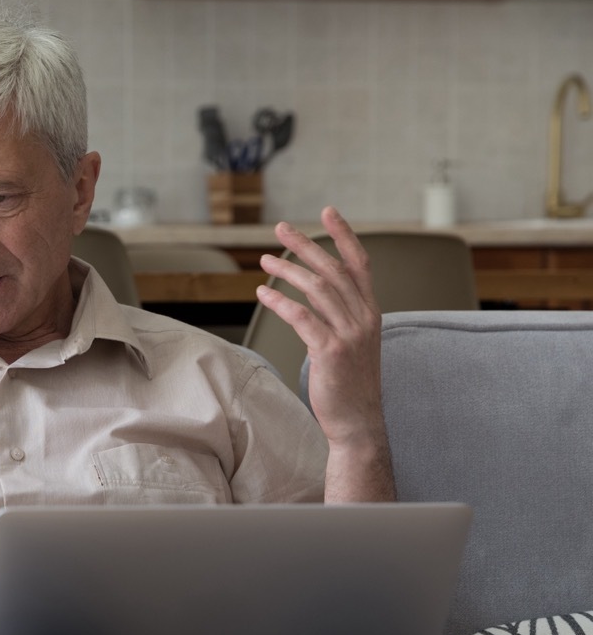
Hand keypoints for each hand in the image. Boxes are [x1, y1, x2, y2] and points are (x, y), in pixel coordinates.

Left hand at [256, 206, 394, 501]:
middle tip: (280, 228)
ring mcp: (349, 334)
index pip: (360, 264)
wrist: (358, 422)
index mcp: (371, 312)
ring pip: (317, 288)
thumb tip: (312, 296)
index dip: (344, 235)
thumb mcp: (353, 342)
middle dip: (305, 244)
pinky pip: (302, 317)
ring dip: (287, 270)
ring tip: (264, 261)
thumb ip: (339, 316)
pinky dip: (280, 302)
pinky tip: (262, 294)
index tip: (327, 212)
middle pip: (333, 269)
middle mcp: (363, 318)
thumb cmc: (349, 383)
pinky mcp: (330, 351)